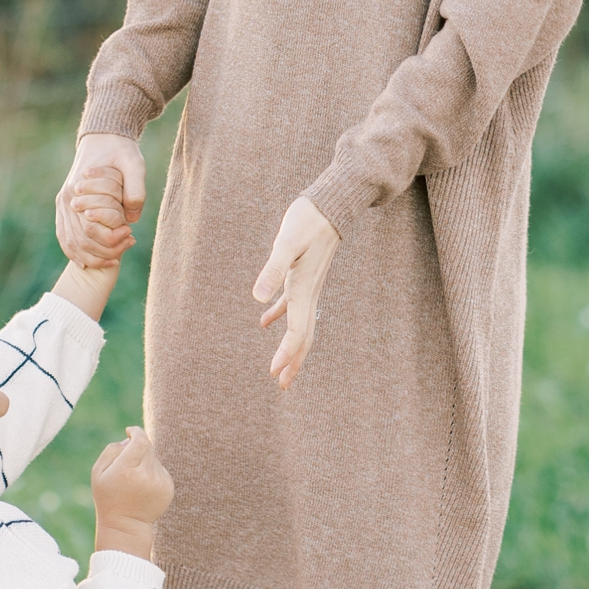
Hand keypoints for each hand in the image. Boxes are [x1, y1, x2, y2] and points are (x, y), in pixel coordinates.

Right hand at [58, 134, 144, 269]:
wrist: (103, 138)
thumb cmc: (120, 151)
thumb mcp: (134, 164)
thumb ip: (135, 190)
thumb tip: (132, 218)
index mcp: (78, 189)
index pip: (90, 228)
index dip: (111, 239)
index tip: (131, 236)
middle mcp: (66, 199)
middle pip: (79, 239)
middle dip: (103, 252)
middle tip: (126, 250)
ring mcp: (63, 204)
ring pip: (70, 242)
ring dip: (90, 257)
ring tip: (113, 261)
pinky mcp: (65, 207)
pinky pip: (64, 236)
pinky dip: (75, 252)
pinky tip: (88, 262)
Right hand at [90, 423, 173, 553]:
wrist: (126, 525)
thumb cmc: (108, 497)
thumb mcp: (99, 472)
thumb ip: (112, 450)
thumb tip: (129, 439)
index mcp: (127, 470)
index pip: (141, 440)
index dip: (136, 432)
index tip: (130, 431)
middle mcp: (146, 475)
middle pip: (148, 447)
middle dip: (138, 448)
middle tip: (128, 461)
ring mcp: (159, 482)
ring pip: (155, 459)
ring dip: (145, 462)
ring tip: (134, 480)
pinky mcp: (168, 488)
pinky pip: (161, 470)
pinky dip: (152, 473)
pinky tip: (143, 488)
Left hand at [252, 196, 339, 390]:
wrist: (330, 205)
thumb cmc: (308, 220)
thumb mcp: (286, 243)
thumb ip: (272, 270)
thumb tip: (257, 300)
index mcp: (303, 289)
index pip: (296, 332)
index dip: (287, 354)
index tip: (275, 372)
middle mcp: (309, 292)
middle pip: (303, 336)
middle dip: (293, 361)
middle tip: (282, 384)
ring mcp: (308, 286)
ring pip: (300, 325)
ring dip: (290, 347)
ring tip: (279, 366)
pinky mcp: (303, 275)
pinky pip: (293, 305)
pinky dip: (280, 318)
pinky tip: (264, 322)